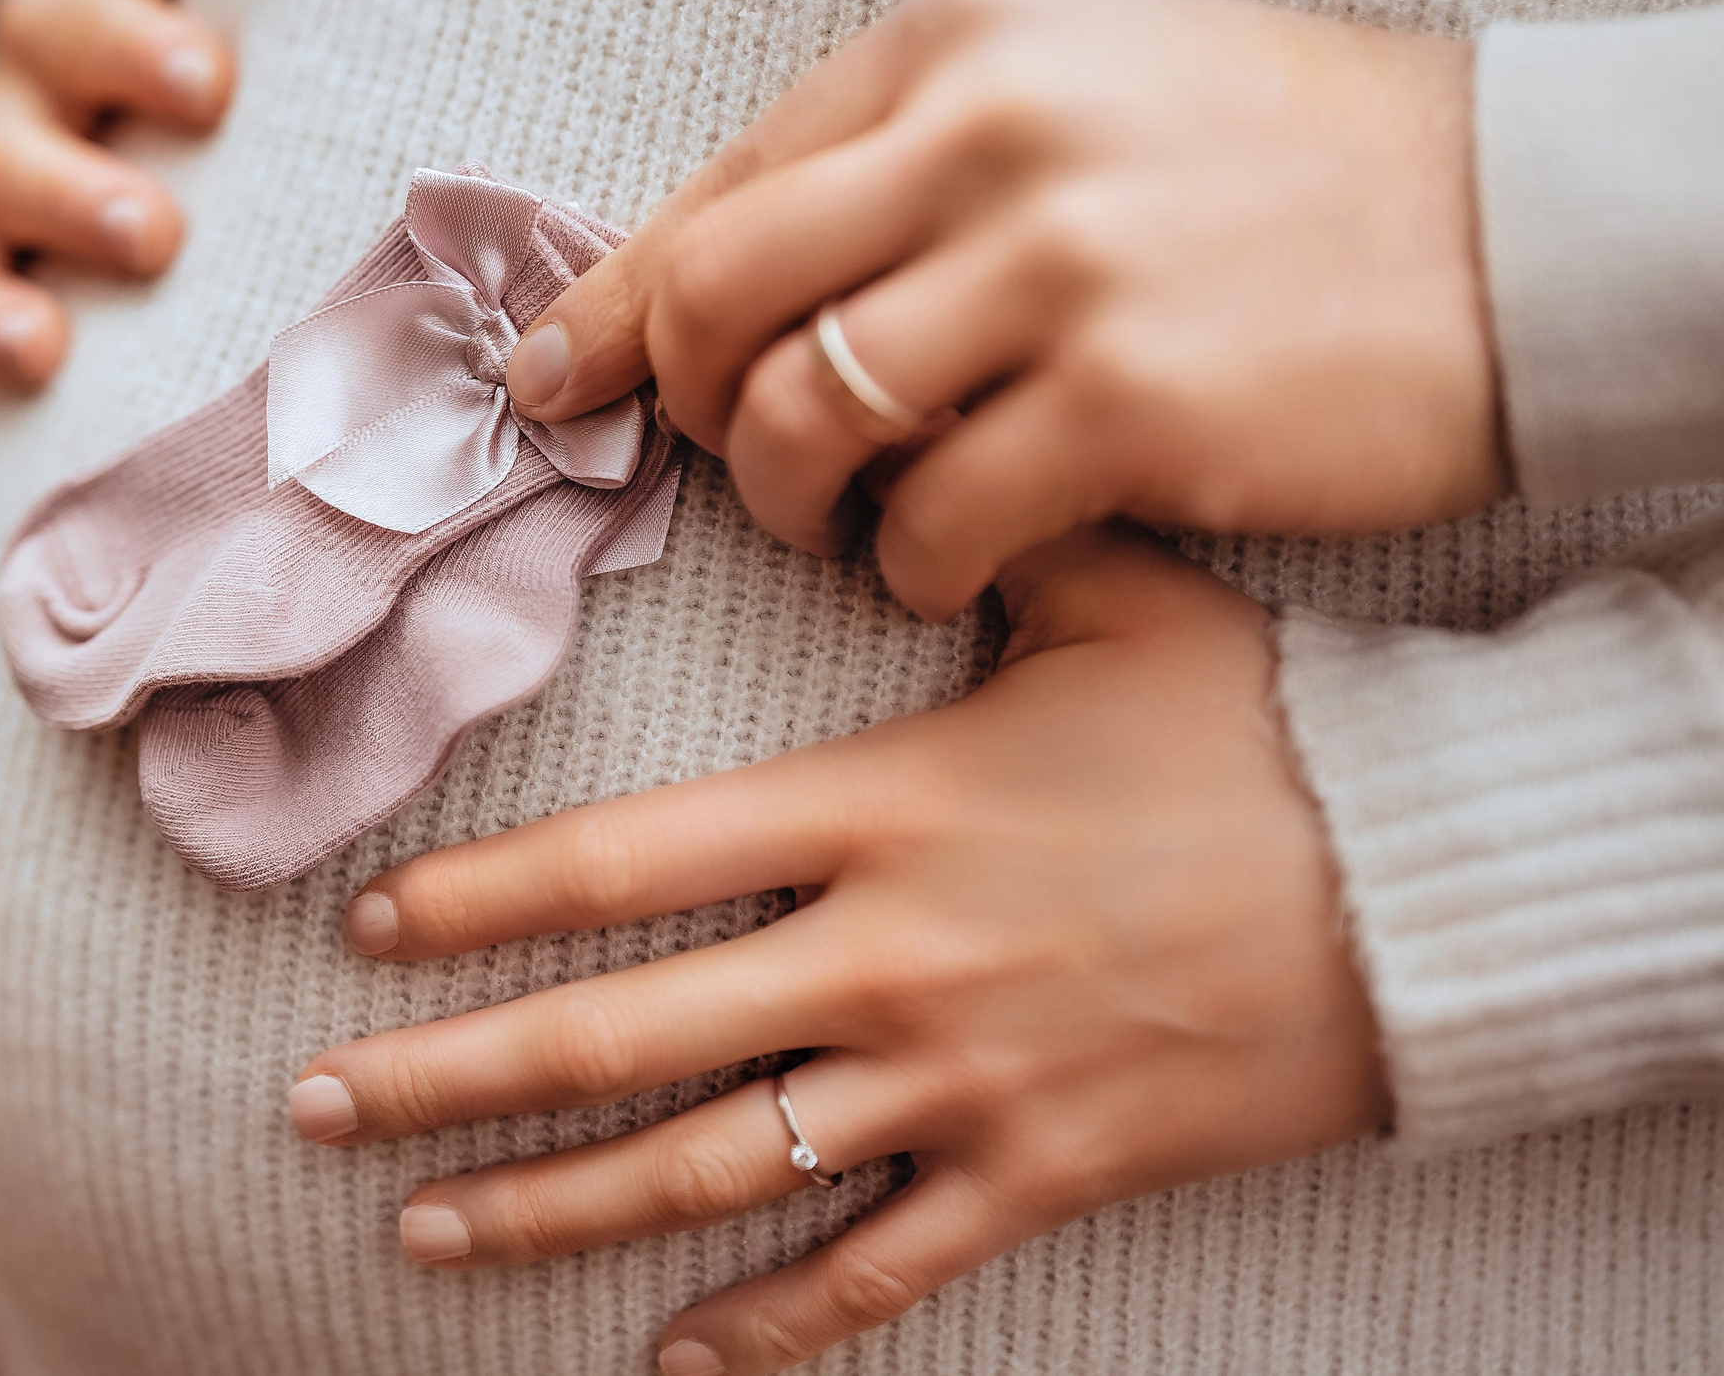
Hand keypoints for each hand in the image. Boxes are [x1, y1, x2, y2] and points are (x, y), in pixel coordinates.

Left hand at [287, 528, 1387, 1375]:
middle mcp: (885, 957)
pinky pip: (878, 1270)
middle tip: (310, 1103)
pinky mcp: (1038, 1175)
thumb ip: (968, 539)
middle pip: (622, 1033)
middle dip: (448, 1075)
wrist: (1425, 891)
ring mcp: (957, 1085)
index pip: (625, 860)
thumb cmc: (1257, 734)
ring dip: (551, 1207)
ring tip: (422, 1231)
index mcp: (880, 808)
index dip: (476, 897)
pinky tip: (670, 1359)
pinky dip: (770, 1323)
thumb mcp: (1113, 601)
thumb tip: (876, 452)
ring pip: (713, 1169)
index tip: (365, 925)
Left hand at [502, 0, 1501, 617]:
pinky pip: (930, 522)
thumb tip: (693, 284)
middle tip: (738, 462)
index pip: (724, 185)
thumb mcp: (1077, 86)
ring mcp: (1060, 264)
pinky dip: (910, 566)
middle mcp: (991, 128)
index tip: (560, 383)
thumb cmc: (1279, 173)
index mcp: (961, 36)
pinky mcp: (1130, 404)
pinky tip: (949, 563)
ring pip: (808, 420)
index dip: (623, 304)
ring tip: (851, 524)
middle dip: (694, 411)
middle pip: (725, 299)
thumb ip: (894, 162)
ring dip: (795, 502)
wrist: (1520, 231)